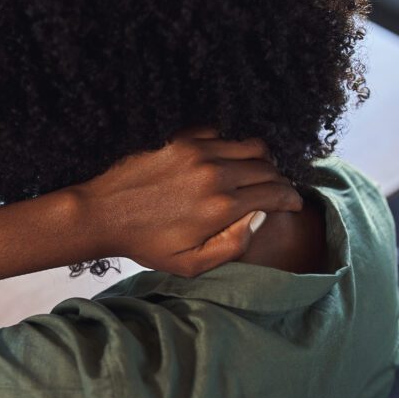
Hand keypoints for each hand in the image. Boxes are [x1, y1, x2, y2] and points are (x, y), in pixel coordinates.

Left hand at [70, 128, 302, 275]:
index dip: (292, 199)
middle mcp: (216, 174)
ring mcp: (199, 152)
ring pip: (251, 145)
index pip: (275, 193)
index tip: (294, 204)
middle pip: (268, 167)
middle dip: (279, 180)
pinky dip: (231, 145)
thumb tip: (260, 219)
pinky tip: (225, 161)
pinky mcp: (182, 140)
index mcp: (222, 207)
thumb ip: (232, 245)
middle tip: (276, 191)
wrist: (104, 214)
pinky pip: (222, 134)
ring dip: (261, 159)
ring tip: (257, 174)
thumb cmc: (146, 243)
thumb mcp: (191, 263)